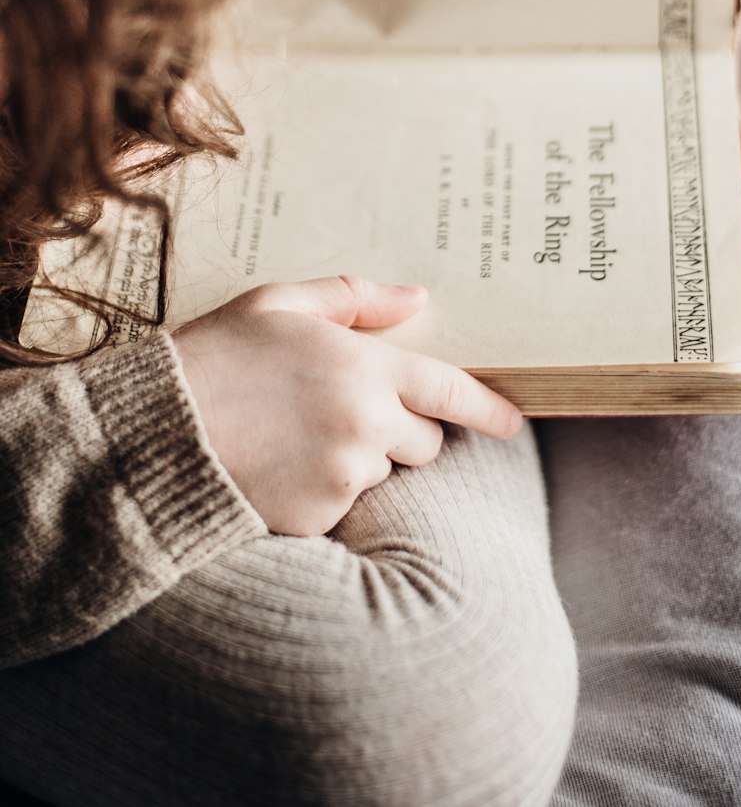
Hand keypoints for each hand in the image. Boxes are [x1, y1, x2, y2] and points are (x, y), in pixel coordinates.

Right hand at [172, 275, 521, 534]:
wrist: (152, 432)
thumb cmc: (215, 355)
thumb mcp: (278, 304)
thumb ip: (355, 300)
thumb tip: (417, 299)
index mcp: (364, 368)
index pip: (450, 391)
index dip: (487, 409)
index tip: (511, 423)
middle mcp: (365, 426)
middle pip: (423, 441)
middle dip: (399, 427)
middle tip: (341, 409)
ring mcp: (343, 477)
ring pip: (380, 471)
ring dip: (357, 456)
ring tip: (294, 434)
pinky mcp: (317, 517)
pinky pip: (341, 504)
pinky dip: (321, 489)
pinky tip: (277, 465)